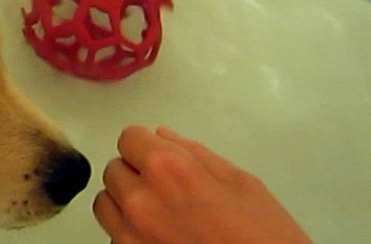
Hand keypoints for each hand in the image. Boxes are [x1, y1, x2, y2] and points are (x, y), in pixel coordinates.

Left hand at [93, 125, 311, 243]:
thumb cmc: (264, 239)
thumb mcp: (241, 182)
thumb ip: (195, 154)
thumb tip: (165, 137)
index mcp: (170, 170)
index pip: (128, 138)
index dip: (145, 145)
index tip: (155, 154)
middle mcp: (143, 202)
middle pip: (114, 170)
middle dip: (136, 173)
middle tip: (165, 187)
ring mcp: (132, 237)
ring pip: (106, 205)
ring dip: (125, 203)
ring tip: (159, 212)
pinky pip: (115, 237)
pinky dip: (130, 234)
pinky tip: (161, 236)